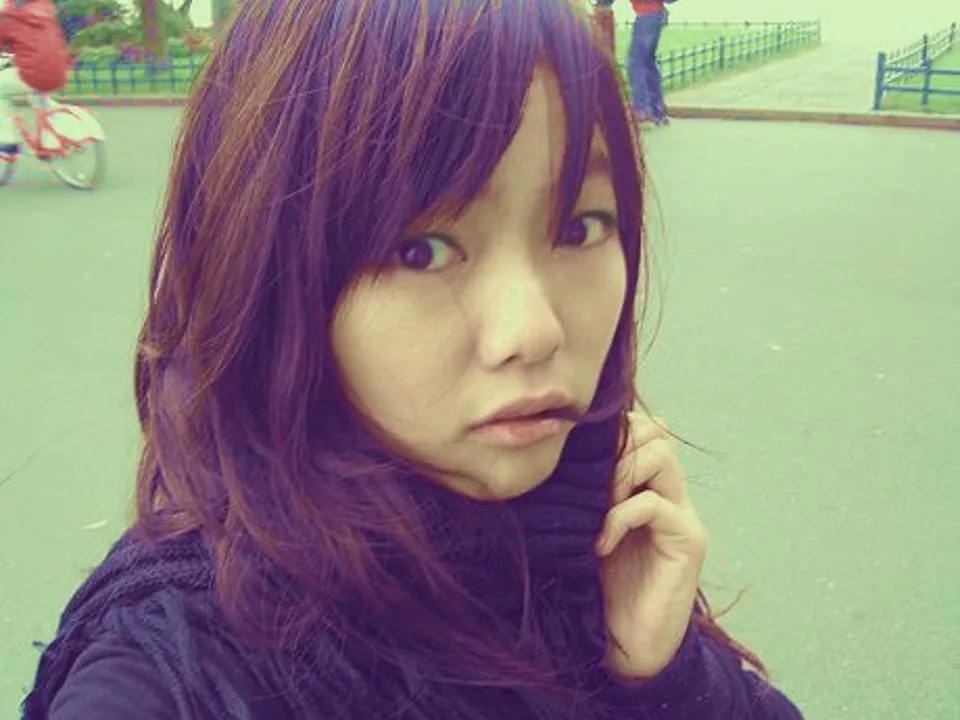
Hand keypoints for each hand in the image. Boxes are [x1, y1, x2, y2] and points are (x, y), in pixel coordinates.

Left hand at [595, 412, 707, 678]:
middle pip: (655, 435)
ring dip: (618, 475)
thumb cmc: (595, 588)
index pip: (643, 429)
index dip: (613, 431)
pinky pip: (655, 505)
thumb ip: (582, 493)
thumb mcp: (582, 528)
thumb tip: (561, 454)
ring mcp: (682, 517)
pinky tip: (601, 543)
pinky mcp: (687, 543)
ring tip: (595, 509)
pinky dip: (620, 517)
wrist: (622, 647)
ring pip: (660, 457)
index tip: (578, 457)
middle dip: (616, 449)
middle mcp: (671, 496)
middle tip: (588, 484)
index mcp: (647, 489)